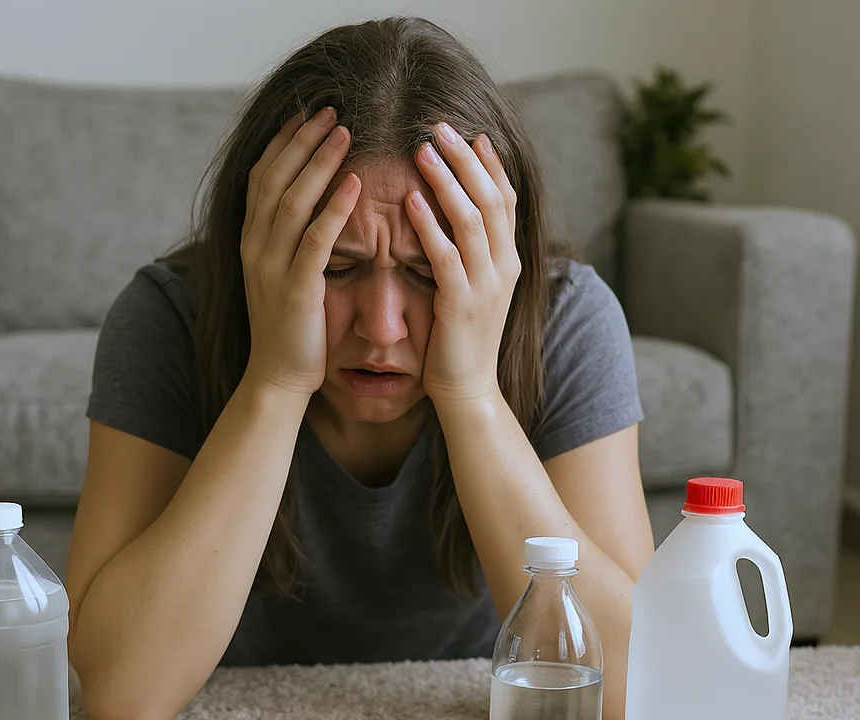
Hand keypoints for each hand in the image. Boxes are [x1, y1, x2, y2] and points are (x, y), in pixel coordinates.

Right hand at [239, 108, 359, 395]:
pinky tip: (354, 184)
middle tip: (331, 109)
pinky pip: (315, 240)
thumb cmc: (291, 328)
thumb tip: (308, 207)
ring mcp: (271, 268)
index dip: (284, 142)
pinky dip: (334, 209)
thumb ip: (289, 241)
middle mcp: (255, 247)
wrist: (278, 378)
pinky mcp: (295, 290)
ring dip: (319, 162)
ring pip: (292, 201)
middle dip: (302, 140)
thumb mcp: (282, 276)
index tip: (307, 113)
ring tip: (344, 132)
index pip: (263, 177)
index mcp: (252, 241)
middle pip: (275, 178)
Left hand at [406, 123, 520, 405]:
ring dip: (447, 180)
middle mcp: (504, 267)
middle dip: (466, 159)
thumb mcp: (475, 290)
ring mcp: (486, 285)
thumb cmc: (462, 341)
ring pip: (472, 219)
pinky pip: (446, 256)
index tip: (468, 132)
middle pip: (492, 197)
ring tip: (423, 150)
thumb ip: (471, 254)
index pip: (506, 199)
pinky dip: (430, 225)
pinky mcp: (461, 304)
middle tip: (439, 125)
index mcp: (509, 260)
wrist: (468, 391)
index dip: (489, 164)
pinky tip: (412, 200)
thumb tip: (455, 217)